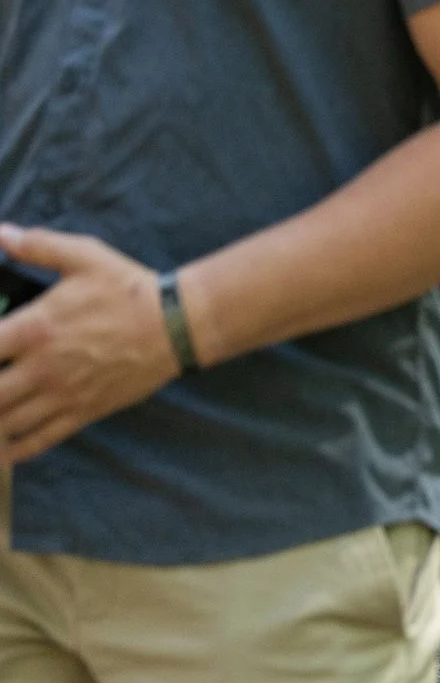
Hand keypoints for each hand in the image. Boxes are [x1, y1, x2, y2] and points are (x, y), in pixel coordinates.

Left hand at [0, 224, 180, 463]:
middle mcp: (42, 367)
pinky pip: (38, 440)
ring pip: (5, 422)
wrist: (178, 324)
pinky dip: (14, 449)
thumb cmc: (129, 289)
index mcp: (35, 328)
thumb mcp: (85, 257)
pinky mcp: (83, 412)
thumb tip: (2, 233)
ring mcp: (62, 394)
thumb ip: (38, 246)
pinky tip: (4, 448)